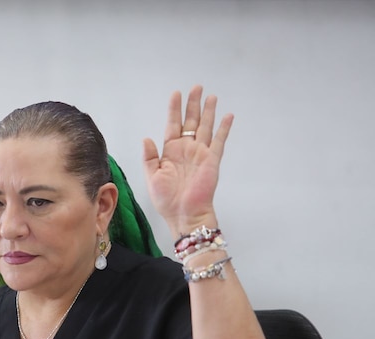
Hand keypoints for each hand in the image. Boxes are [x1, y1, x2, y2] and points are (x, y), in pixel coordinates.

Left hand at [142, 85, 232, 235]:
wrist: (183, 215)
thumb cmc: (166, 200)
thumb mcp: (151, 177)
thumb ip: (149, 157)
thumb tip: (146, 138)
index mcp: (171, 151)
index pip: (173, 124)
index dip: (174, 109)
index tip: (176, 93)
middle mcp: (186, 149)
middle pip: (191, 121)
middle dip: (193, 104)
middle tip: (197, 87)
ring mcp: (200, 154)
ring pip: (205, 127)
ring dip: (208, 111)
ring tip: (211, 96)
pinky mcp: (212, 161)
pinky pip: (219, 141)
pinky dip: (224, 128)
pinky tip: (228, 116)